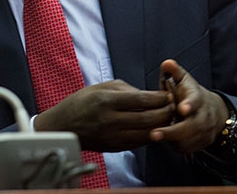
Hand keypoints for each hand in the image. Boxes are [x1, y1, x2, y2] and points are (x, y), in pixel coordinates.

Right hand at [34, 79, 173, 151]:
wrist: (63, 126)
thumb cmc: (81, 102)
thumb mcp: (101, 87)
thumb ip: (126, 90)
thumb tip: (149, 95)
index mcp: (107, 101)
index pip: (142, 100)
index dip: (160, 98)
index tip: (168, 94)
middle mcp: (111, 120)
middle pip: (149, 119)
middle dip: (166, 112)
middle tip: (173, 106)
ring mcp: (113, 136)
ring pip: (147, 134)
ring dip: (161, 126)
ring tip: (167, 117)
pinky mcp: (114, 147)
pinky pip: (139, 143)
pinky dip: (149, 135)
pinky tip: (154, 127)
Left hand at [149, 59, 228, 152]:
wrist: (213, 111)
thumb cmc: (190, 94)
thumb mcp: (184, 80)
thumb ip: (174, 72)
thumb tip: (167, 63)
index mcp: (198, 98)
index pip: (195, 101)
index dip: (189, 105)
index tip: (181, 108)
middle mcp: (204, 116)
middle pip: (191, 127)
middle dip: (172, 132)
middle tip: (154, 134)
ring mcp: (204, 131)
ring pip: (188, 140)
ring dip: (171, 139)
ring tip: (157, 134)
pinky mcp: (202, 143)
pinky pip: (187, 149)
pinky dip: (175, 146)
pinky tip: (166, 139)